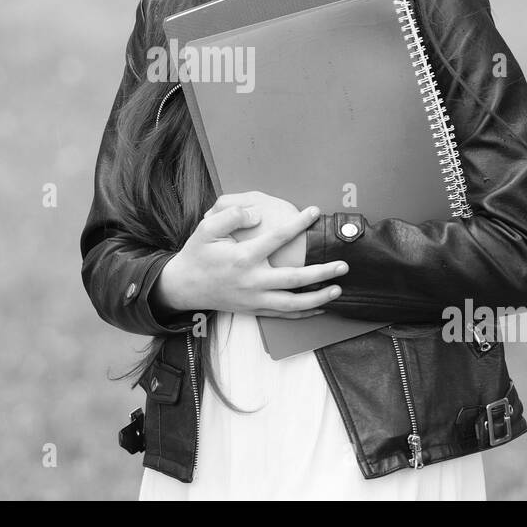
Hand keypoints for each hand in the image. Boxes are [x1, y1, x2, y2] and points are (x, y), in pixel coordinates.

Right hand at [155, 191, 348, 318]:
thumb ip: (231, 216)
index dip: (298, 223)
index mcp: (243, 258)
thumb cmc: (198, 255)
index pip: (277, 238)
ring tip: (338, 290)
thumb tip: (257, 213)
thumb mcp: (206, 229)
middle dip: (321, 273)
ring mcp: (255, 299)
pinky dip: (304, 313)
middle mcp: (252, 281)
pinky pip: (284, 314)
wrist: (184, 287)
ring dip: (318, 298)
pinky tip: (320, 307)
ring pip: (293, 303)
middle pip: (294, 279)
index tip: (314, 212)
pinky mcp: (255, 309)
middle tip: (343, 265)